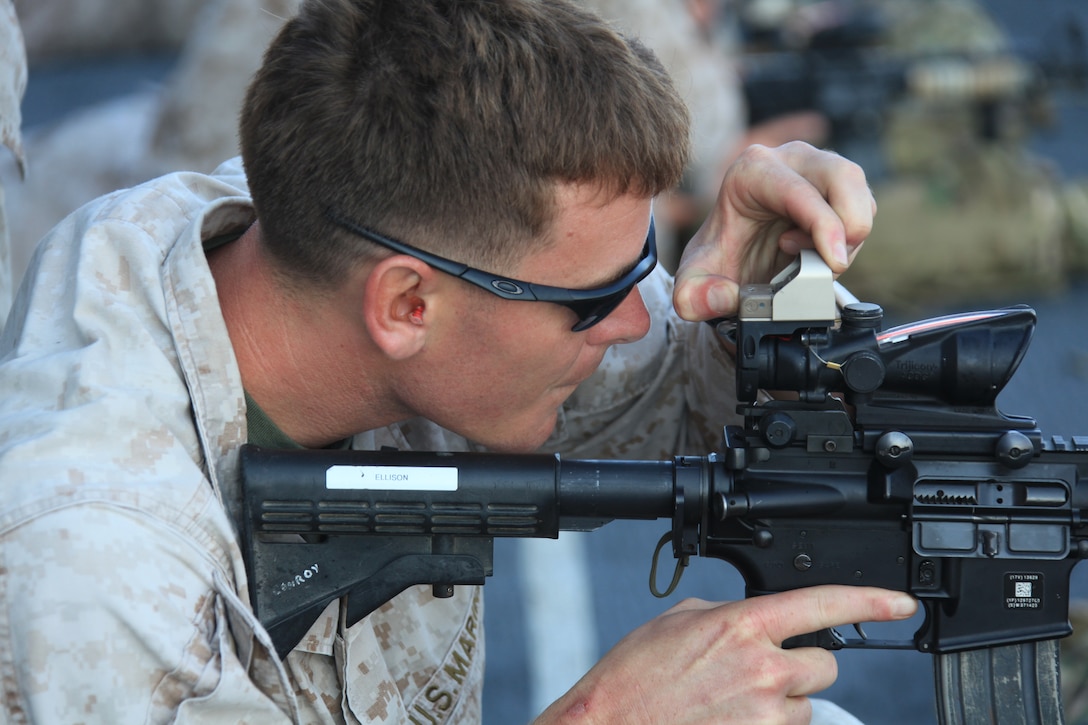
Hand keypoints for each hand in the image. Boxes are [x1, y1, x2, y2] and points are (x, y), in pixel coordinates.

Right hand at [534, 585, 915, 724]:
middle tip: (756, 672)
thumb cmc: (635, 677)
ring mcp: (766, 715)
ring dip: (779, 704)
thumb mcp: (679, 621)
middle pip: (824, 664)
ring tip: (729, 703)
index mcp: (742, 624)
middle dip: (799, 667)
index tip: (900, 603)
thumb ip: (731, 614)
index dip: (872, 600)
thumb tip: (758, 620)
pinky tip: (728, 720)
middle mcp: (763, 668)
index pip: (824, 603)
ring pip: (805, 706)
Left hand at [672, 142, 875, 320]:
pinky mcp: (838, 188)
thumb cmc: (717, 259)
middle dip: (847, 227)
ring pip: (861, 194)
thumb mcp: (692, 283)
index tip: (831, 262)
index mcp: (752, 170)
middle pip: (844, 177)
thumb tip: (723, 298)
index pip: (799, 190)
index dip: (823, 226)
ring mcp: (818, 168)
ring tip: (812, 261)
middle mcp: (790, 158)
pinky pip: (864, 210)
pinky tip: (819, 255)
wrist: (731, 258)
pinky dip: (851, 241)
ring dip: (849, 238)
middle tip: (828, 264)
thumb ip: (695, 296)